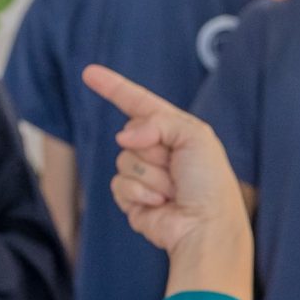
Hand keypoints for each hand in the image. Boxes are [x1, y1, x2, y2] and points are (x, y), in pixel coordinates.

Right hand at [84, 64, 252, 299]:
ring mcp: (144, 175)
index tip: (89, 73)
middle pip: (129, 134)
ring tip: (172, 190)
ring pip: (123, 160)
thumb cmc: (209, 182)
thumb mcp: (195, 136)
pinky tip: (160, 203)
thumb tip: (124, 136)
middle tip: (177, 167)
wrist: (206, 226)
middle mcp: (158, 150)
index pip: (138, 103)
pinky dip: (139, 193)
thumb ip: (158, 122)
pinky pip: (118, 185)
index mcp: (175, 130)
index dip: (114, 88)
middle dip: (152, 150)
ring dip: (149, 175)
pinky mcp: (133, 198)